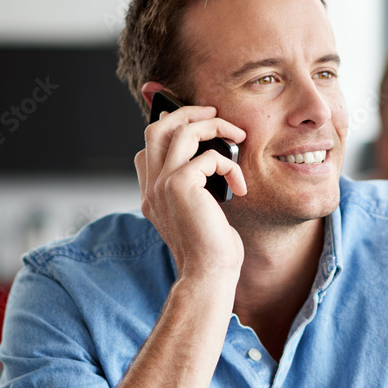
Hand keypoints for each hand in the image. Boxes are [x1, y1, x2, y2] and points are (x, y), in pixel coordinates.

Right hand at [136, 95, 246, 281]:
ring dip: (214, 126)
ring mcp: (162, 185)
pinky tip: (239, 187)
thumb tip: (213, 160)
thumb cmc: (211, 249)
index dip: (170, 131)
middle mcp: (152, 188)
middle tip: (214, 114)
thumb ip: (197, 189)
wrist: (208, 274)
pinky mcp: (180, 185)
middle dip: (187, 113)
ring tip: (237, 135)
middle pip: (157, 129)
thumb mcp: (199, 213)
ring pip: (181, 131)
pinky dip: (230, 166)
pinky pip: (209, 157)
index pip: (147, 149)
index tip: (197, 127)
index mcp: (152, 195)